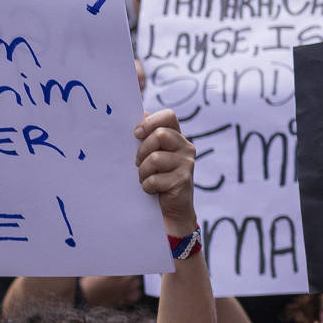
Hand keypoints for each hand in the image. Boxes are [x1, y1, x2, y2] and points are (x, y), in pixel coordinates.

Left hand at [133, 110, 196, 227]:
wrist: (171, 210)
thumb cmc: (157, 178)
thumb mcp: (152, 154)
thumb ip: (148, 136)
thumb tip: (141, 112)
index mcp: (177, 137)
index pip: (168, 116)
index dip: (150, 122)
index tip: (136, 134)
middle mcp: (186, 148)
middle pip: (159, 135)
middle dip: (142, 151)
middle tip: (139, 163)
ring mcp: (186, 164)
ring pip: (155, 158)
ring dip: (143, 171)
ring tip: (145, 178)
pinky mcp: (182, 181)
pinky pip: (155, 179)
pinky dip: (147, 186)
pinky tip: (152, 190)